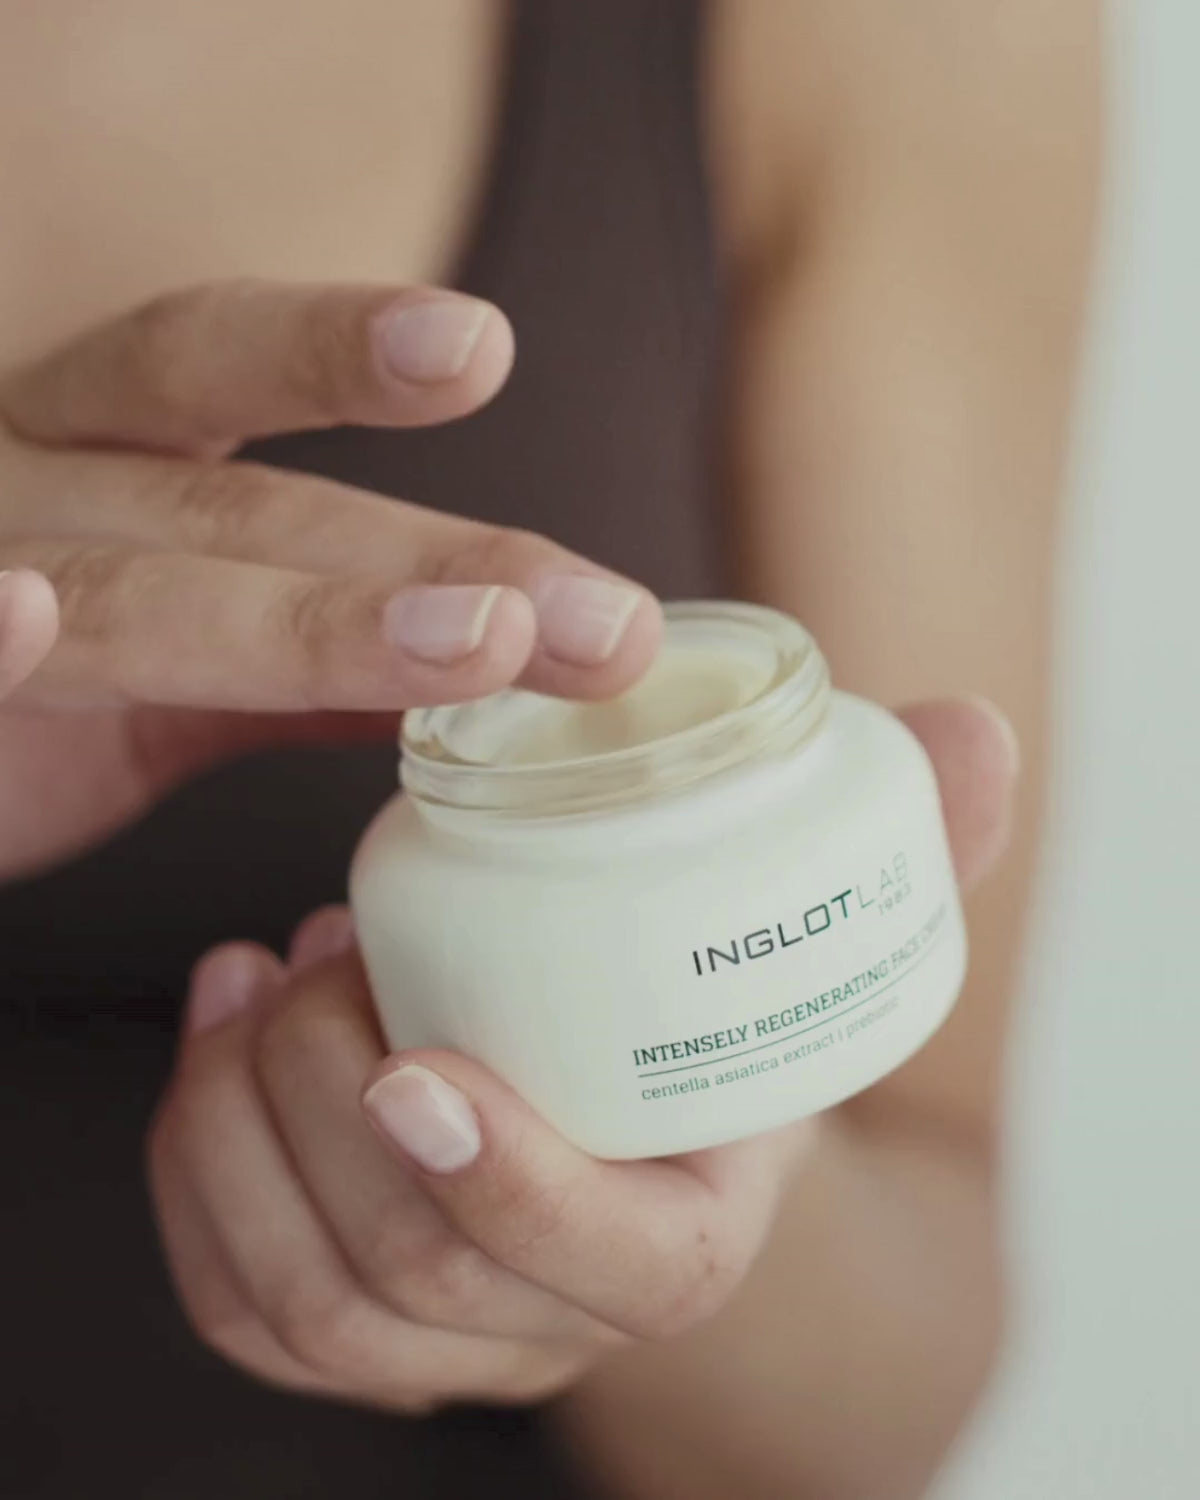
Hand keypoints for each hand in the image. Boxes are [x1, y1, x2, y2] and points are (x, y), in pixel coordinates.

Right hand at [0, 282, 659, 878]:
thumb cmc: (20, 693)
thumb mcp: (178, 662)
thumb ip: (311, 655)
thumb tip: (486, 645)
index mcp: (98, 465)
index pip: (223, 374)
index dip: (342, 348)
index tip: (485, 348)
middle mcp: (31, 496)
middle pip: (241, 506)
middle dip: (431, 561)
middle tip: (600, 615)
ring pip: (131, 591)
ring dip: (306, 621)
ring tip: (473, 641)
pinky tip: (19, 613)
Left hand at [147, 697, 1016, 1411]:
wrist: (643, 1120)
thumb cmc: (717, 1025)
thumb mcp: (806, 938)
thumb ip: (901, 845)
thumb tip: (973, 730)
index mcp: (688, 1237)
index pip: (619, 1268)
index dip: (510, 1179)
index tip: (420, 1061)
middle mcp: (555, 1317)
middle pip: (418, 1276)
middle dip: (333, 1103)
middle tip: (326, 945)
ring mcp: (441, 1341)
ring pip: (302, 1300)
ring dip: (246, 1118)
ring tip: (262, 966)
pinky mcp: (340, 1322)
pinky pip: (235, 1300)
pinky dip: (194, 1160)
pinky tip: (217, 1018)